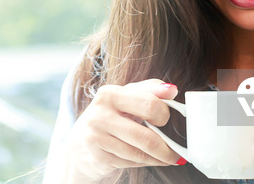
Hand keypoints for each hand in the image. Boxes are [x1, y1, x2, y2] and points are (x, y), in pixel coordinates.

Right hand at [61, 79, 184, 182]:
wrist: (78, 146)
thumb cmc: (108, 118)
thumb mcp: (125, 98)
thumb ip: (149, 90)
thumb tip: (172, 90)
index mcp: (110, 94)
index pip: (150, 104)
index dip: (164, 115)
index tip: (166, 120)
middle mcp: (100, 115)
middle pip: (146, 136)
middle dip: (167, 147)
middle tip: (174, 148)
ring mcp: (96, 138)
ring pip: (141, 153)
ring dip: (160, 158)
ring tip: (168, 157)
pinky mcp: (98, 157)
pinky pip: (133, 163)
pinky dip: (147, 163)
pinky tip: (150, 159)